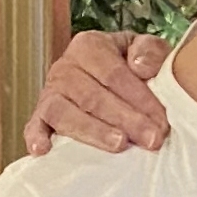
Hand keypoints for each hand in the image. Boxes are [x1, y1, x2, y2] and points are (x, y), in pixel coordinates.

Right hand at [23, 30, 169, 156]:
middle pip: (93, 96)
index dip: (140, 99)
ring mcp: (50, 93)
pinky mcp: (40, 116)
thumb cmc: (134, 67)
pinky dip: (36, 136)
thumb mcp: (146, 51)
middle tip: (151, 140)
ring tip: (119, 145)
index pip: (115, 74)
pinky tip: (42, 150)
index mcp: (89, 46)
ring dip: (93, 131)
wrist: (111, 79)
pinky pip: (34, 125)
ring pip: (65, 112)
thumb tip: (140, 65)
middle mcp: (65, 67)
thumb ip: (150, 51)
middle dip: (126, 120)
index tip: (162, 123)